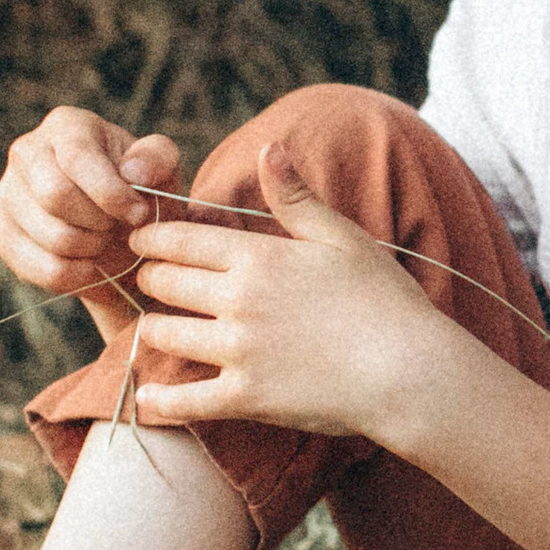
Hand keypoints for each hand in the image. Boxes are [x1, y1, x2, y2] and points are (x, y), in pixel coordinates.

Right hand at [0, 108, 183, 316]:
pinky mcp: (3, 236)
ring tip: (104, 240)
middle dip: (99, 221)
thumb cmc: (141, 192)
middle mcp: (26, 153)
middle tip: (117, 226)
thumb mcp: (162, 170)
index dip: (111, 193)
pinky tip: (90, 265)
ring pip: (51, 236)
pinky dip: (75, 276)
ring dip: (91, 249)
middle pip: (55, 195)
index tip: (139, 213)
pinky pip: (40, 268)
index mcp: (66, 126)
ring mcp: (8, 195)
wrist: (121, 234)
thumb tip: (133, 171)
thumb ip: (157, 159)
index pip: (77, 158)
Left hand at [125, 147, 449, 436]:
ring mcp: (238, 351)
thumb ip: (295, 197)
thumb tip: (267, 148)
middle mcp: (238, 300)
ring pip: (163, 336)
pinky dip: (159, 400)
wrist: (409, 372)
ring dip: (154, 331)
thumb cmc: (384, 300)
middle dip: (151, 280)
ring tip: (158, 330)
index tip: (140, 241)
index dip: (152, 238)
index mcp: (258, 256)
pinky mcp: (245, 398)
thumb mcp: (342, 237)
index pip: (180, 240)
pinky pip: (183, 401)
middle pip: (163, 284)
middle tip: (152, 282)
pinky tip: (147, 396)